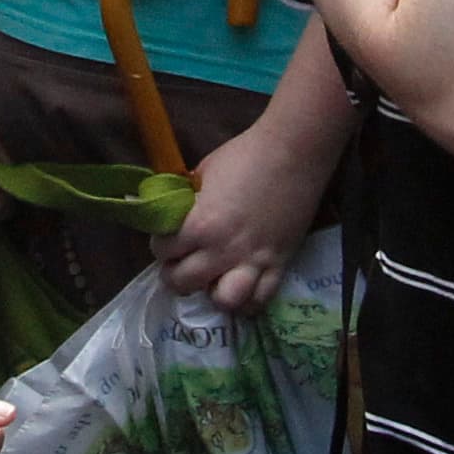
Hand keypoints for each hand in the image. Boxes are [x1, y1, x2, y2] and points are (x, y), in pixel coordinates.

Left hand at [151, 115, 329, 311]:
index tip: (167, 239)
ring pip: (224, 302)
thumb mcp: (203, 173)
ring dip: (212, 293)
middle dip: (176, 274)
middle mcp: (223, 250)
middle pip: (183, 282)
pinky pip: (261, 299)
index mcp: (200, 225)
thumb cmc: (244, 155)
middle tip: (182, 262)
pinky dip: (248, 300)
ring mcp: (253, 261)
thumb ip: (186, 200)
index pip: (163, 251)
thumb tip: (175, 212)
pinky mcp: (279, 264)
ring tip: (212, 279)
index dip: (161, 245)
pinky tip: (241, 286)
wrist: (293, 152)